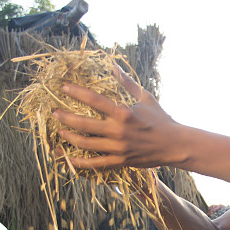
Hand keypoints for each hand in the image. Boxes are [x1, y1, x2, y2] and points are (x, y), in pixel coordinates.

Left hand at [53, 64, 183, 169]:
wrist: (175, 145)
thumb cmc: (161, 119)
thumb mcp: (145, 98)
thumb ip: (127, 83)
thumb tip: (113, 66)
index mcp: (123, 113)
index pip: (94, 100)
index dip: (77, 93)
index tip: (64, 88)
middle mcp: (118, 131)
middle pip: (84, 124)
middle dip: (66, 118)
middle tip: (55, 113)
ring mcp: (118, 148)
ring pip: (86, 144)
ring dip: (70, 138)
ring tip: (60, 132)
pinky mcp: (121, 161)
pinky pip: (97, 164)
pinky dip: (81, 163)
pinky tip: (69, 159)